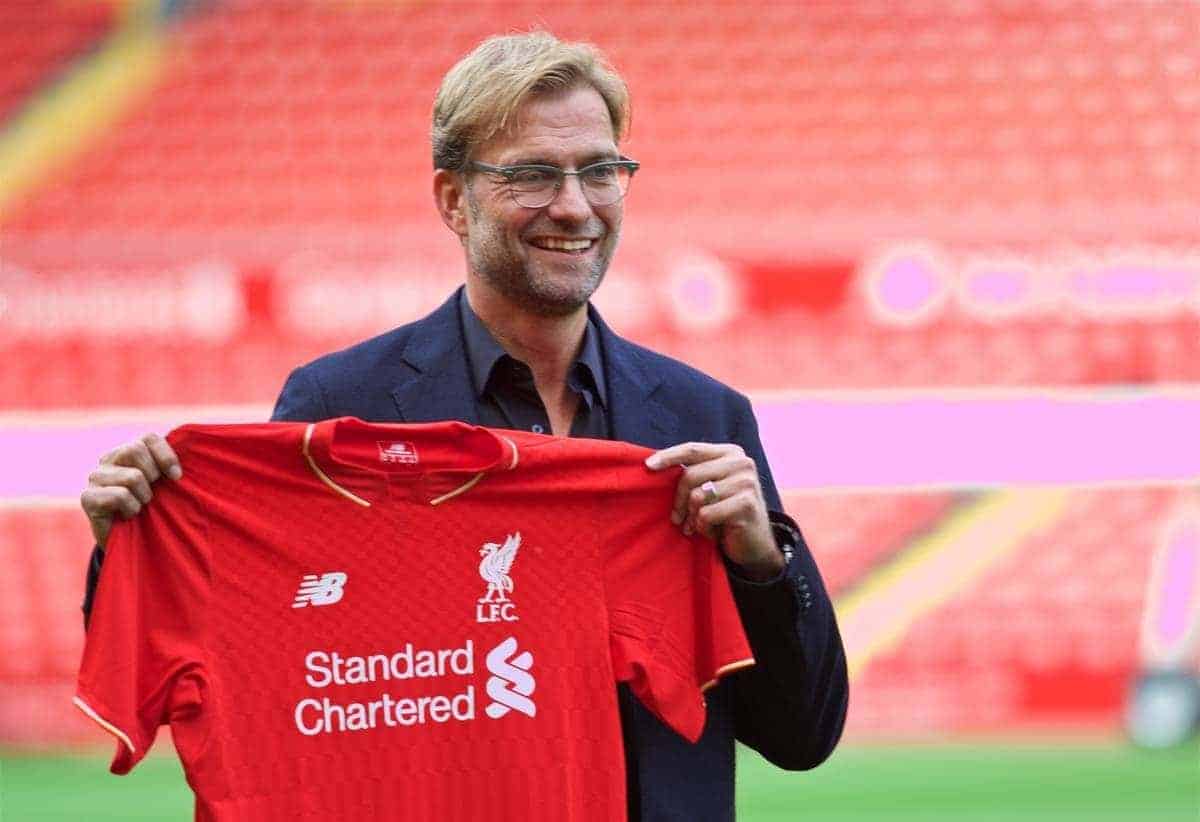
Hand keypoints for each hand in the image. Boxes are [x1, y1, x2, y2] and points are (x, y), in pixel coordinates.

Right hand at [79, 433, 180, 548]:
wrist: (131, 542)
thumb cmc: (153, 509)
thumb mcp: (165, 485)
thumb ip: (171, 468)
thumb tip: (186, 460)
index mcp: (129, 451)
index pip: (148, 437)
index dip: (166, 456)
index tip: (176, 477)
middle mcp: (108, 459)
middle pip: (135, 449)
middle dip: (152, 474)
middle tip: (152, 494)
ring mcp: (95, 477)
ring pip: (132, 476)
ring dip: (144, 496)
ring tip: (140, 506)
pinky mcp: (88, 497)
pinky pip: (120, 495)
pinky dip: (131, 508)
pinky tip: (128, 515)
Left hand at [645, 442, 783, 580]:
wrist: (755, 544)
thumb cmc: (725, 513)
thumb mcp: (711, 487)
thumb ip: (693, 473)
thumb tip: (654, 465)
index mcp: (731, 453)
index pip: (692, 449)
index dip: (669, 456)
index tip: (648, 466)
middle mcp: (742, 463)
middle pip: (690, 475)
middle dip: (678, 500)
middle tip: (677, 519)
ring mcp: (747, 483)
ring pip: (697, 496)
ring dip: (692, 517)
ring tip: (698, 525)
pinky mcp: (747, 504)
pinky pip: (706, 514)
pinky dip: (704, 528)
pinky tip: (714, 533)